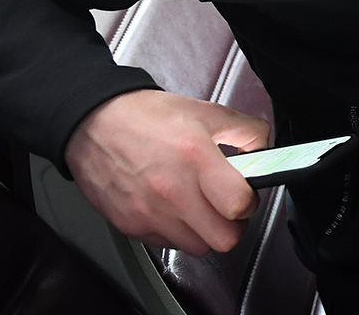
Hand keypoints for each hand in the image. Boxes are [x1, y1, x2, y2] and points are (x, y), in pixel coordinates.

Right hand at [64, 88, 270, 255]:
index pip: (239, 205)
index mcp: (195, 159)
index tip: (245, 194)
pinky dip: (176, 231)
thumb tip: (265, 150)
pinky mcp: (131, 226)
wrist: (93, 124)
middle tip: (227, 208)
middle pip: (223, 239)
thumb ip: (246, 131)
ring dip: (204, 231)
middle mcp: (172, 191)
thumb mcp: (206, 112)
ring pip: (197, 247)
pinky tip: (173, 208)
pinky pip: (167, 244)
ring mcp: (150, 213)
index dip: (249, 202)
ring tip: (199, 206)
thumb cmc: (145, 117)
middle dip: (232, 225)